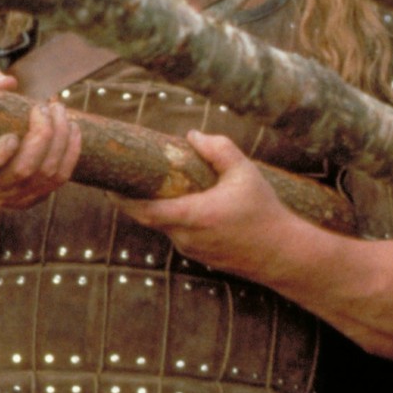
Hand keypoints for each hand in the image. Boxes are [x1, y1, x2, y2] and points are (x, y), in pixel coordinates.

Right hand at [0, 67, 81, 209]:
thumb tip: (8, 82)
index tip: (12, 135)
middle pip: (22, 170)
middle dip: (42, 136)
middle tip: (46, 107)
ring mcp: (11, 198)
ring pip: (45, 173)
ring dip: (60, 140)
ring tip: (60, 112)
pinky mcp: (32, 198)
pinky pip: (60, 179)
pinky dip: (71, 152)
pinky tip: (73, 129)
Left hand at [116, 130, 284, 279]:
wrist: (282, 253)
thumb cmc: (264, 212)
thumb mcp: (246, 173)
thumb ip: (219, 150)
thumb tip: (193, 135)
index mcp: (193, 215)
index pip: (144, 211)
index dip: (122, 199)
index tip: (110, 184)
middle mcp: (186, 236)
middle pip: (150, 217)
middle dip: (138, 198)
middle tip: (131, 177)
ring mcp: (192, 250)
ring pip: (166, 226)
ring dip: (160, 208)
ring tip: (163, 186)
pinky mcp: (200, 256)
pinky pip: (179, 234)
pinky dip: (176, 218)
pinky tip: (189, 204)